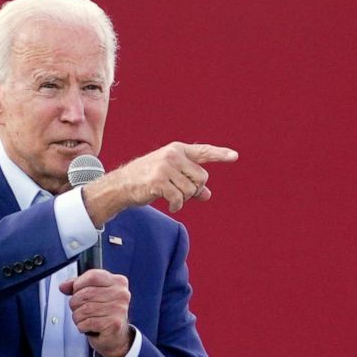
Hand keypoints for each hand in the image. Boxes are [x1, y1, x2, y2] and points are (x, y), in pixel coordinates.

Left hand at [58, 269, 132, 356]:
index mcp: (117, 282)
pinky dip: (82, 326)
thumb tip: (64, 286)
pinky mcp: (113, 324)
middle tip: (80, 309)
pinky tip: (88, 326)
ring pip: (84, 309)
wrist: (115, 337)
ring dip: (78, 316)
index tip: (76, 291)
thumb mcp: (92, 293)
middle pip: (86, 293)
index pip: (93, 276)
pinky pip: (87, 322)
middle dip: (75, 303)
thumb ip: (77, 286)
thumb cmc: (103, 313)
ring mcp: (119, 309)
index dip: (78, 284)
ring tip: (84, 319)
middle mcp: (121, 294)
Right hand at [82, 142, 237, 225]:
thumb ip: (189, 183)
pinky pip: (179, 199)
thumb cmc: (146, 180)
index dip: (220, 154)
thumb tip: (207, 195)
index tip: (234, 156)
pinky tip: (170, 205)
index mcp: (177, 150)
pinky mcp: (159, 181)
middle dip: (194, 189)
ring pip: (191, 190)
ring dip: (183, 199)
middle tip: (179, 192)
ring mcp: (165, 167)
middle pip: (202, 177)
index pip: (203, 151)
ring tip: (170, 197)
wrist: (121, 185)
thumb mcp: (170, 177)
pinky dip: (176, 206)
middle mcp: (172, 155)